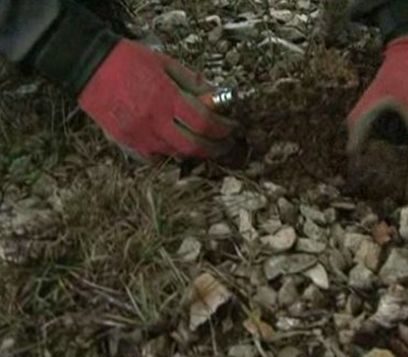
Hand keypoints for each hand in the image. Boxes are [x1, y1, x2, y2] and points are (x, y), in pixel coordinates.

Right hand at [78, 40, 234, 159]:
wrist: (88, 66)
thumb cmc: (129, 60)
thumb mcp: (166, 64)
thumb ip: (192, 82)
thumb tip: (215, 95)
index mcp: (166, 98)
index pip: (204, 122)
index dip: (223, 128)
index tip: (232, 127)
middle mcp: (154, 121)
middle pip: (194, 145)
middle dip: (215, 147)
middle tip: (226, 144)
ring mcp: (140, 135)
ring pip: (176, 154)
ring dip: (195, 151)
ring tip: (205, 144)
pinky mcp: (126, 143)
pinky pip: (155, 159)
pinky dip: (170, 155)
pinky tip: (177, 147)